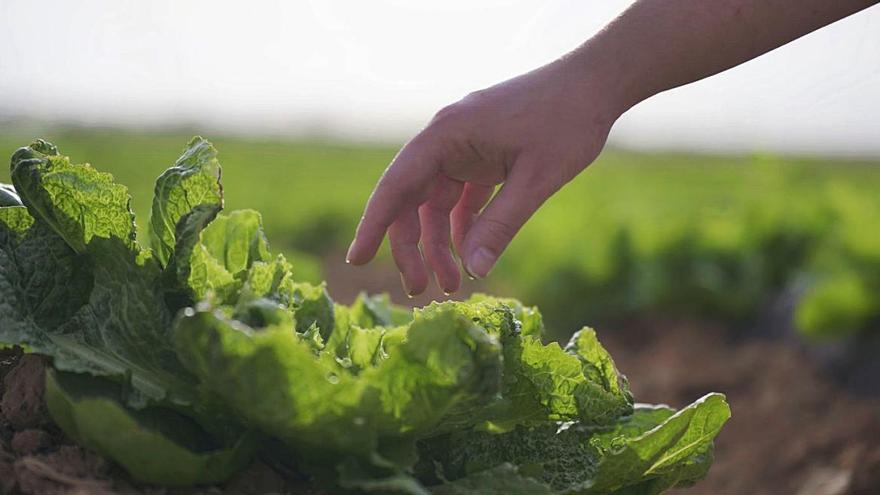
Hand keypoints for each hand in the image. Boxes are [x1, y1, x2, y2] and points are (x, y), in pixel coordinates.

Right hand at [346, 58, 623, 295]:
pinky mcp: (482, 154)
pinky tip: (472, 255)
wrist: (596, 83)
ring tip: (453, 284)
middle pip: (411, 200)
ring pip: (435, 204)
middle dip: (411, 247)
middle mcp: (447, 139)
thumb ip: (502, 224)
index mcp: (447, 135)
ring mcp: (464, 147)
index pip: (397, 185)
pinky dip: (463, 227)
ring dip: (440, 243)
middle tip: (419, 290)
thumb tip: (475, 270)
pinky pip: (460, 198)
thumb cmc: (568, 122)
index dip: (373, 225)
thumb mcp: (537, 178)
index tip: (356, 259)